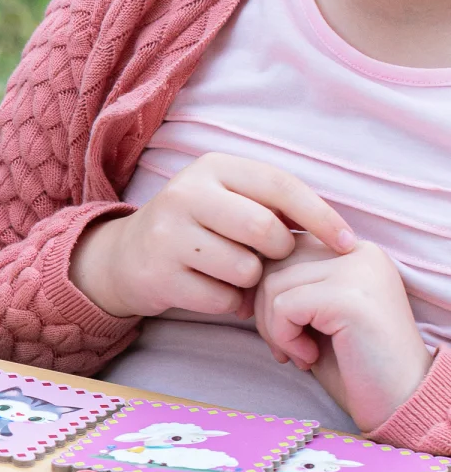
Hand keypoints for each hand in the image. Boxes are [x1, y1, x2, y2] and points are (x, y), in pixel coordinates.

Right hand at [70, 153, 354, 317]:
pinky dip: (230, 303)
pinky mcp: (158, 275)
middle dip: (278, 252)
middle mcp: (184, 194)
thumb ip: (271, 204)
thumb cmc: (197, 228)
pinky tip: (213, 291)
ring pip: (245, 269)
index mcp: (212, 168)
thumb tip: (334, 235)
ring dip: (251, 281)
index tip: (346, 243)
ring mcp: (167, 235)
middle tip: (267, 258)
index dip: (320, 216)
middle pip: (264, 230)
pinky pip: (222, 299)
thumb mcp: (227, 199)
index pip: (280, 186)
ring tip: (233, 274)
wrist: (125, 257)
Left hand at [253, 235, 430, 431]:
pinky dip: (284, 337)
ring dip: (272, 327)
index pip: (283, 245)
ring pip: (273, 283)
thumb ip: (288, 283)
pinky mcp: (349, 296)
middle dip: (264, 308)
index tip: (270, 323)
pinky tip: (308, 358)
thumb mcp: (313, 312)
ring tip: (298, 354)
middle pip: (274, 260)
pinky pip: (284, 305)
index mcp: (352, 249)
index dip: (263, 285)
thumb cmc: (351, 361)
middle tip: (283, 345)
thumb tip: (238, 268)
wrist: (397, 401)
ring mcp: (357, 270)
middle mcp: (359, 251)